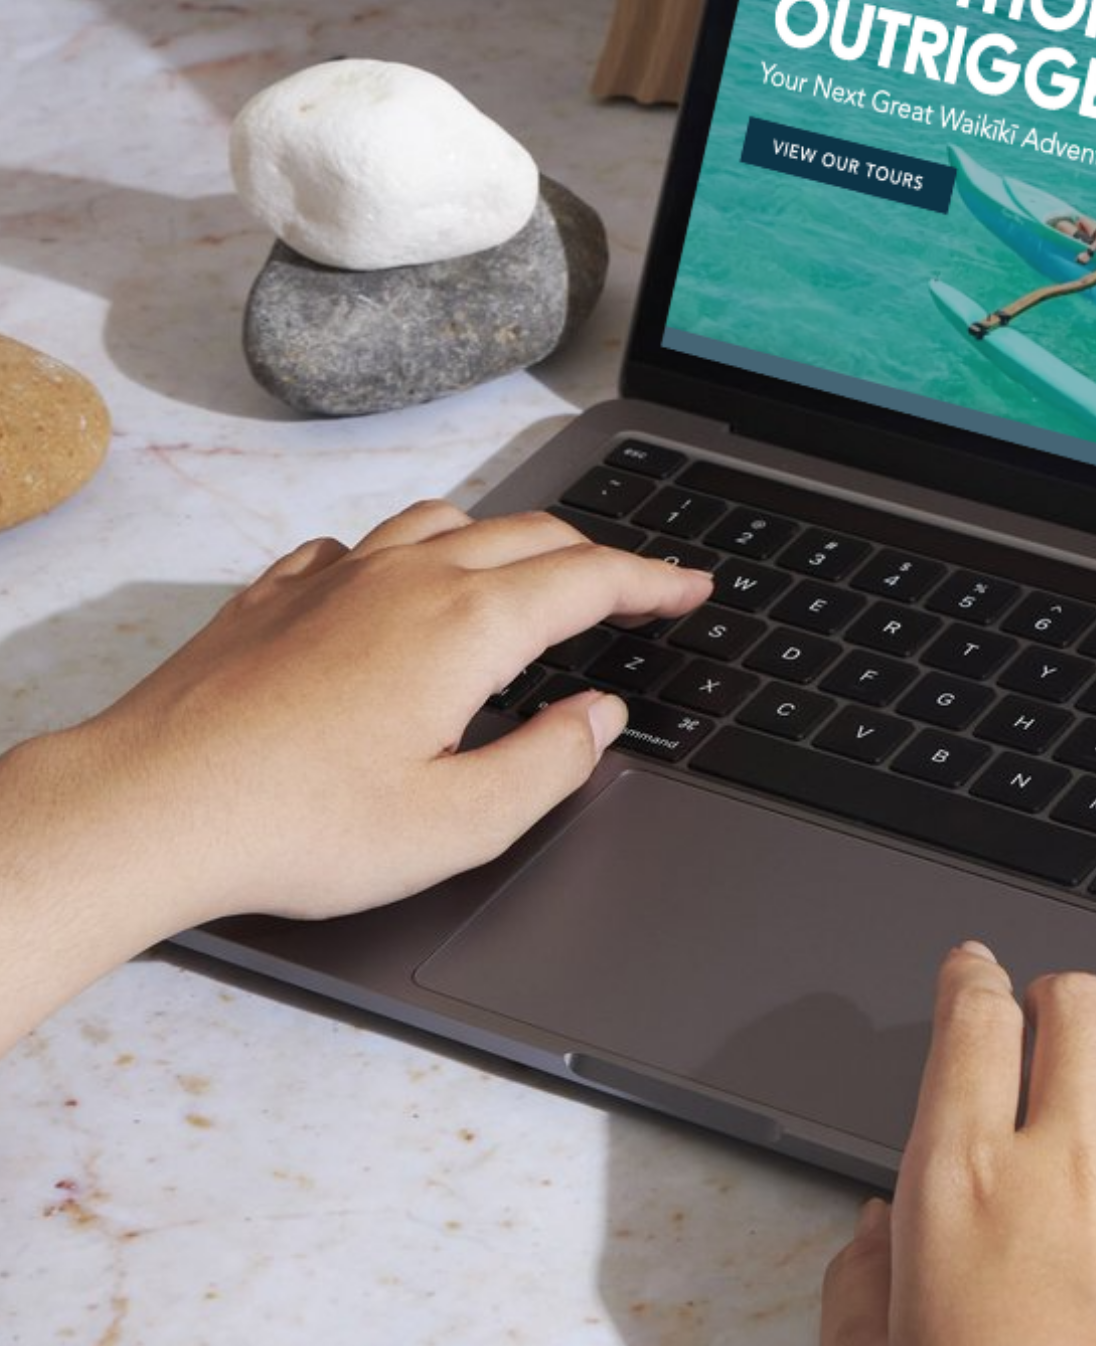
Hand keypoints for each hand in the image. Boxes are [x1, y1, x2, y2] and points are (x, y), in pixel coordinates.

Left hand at [0, 501, 709, 1046]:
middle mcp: (409, 578)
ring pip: (447, 521)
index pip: (590, 578)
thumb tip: (599, 718)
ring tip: (526, 577)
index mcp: (466, 625)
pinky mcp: (277, 595)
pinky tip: (398, 590)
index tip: (693, 586)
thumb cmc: (296, 824)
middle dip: (597, 557)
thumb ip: (548, 765)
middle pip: (530, 536)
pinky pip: (364, 544)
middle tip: (636, 590)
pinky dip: (409, 554)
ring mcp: (337, 577)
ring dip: (506, 540)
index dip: (655, 580)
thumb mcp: (456, 824)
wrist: (153, 804)